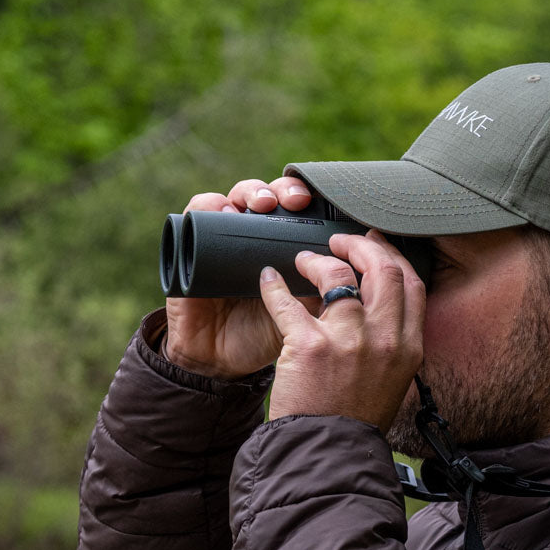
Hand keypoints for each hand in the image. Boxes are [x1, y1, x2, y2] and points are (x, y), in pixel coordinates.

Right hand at [163, 177, 316, 379]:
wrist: (219, 360)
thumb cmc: (263, 335)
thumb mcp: (303, 318)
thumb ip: (325, 295)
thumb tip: (355, 273)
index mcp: (287, 248)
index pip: (302, 210)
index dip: (316, 201)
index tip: (330, 208)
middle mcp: (257, 236)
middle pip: (274, 195)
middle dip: (287, 190)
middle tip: (297, 201)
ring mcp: (226, 237)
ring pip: (239, 195)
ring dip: (253, 191)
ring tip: (264, 204)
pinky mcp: (194, 244)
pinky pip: (198, 212)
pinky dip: (210, 205)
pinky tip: (224, 210)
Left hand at [259, 230, 425, 431]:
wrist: (327, 457)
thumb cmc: (354, 422)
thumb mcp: (392, 383)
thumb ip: (393, 345)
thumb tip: (381, 311)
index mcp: (409, 348)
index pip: (412, 283)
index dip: (392, 255)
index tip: (375, 246)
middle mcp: (385, 340)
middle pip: (382, 268)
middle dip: (359, 245)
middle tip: (339, 241)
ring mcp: (349, 341)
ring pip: (337, 275)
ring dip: (317, 260)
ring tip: (303, 261)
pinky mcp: (310, 347)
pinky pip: (288, 300)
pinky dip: (274, 285)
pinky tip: (267, 280)